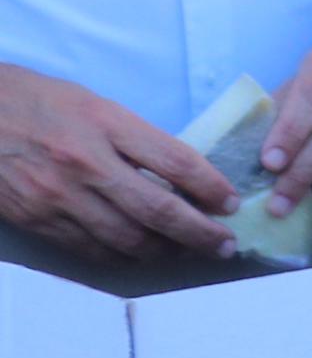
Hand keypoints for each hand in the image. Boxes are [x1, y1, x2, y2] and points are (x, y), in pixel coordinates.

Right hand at [0, 61, 239, 258]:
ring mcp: (59, 195)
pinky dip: (124, 256)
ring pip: (128, 239)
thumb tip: (179, 171)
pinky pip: (92, 249)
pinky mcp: (37, 220)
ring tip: (190, 252)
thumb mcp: (91, 103)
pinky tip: (143, 255)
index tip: (232, 203)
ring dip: (167, 251)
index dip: (212, 188)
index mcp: (106, 123)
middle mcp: (86, 162)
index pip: (177, 161)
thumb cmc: (33, 101)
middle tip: (225, 244)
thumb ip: (133, 136)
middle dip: (201, 233)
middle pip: (159, 209)